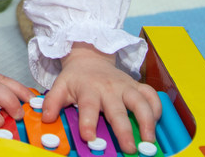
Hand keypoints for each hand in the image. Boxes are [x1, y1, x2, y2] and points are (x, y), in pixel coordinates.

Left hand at [41, 42, 161, 151]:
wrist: (90, 57)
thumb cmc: (77, 78)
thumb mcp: (60, 86)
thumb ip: (52, 102)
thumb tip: (47, 118)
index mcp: (89, 90)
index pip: (89, 106)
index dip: (88, 122)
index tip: (89, 137)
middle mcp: (109, 88)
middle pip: (118, 109)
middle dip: (124, 129)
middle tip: (129, 148)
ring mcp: (125, 87)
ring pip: (140, 102)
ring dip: (147, 120)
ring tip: (149, 140)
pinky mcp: (137, 86)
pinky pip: (151, 95)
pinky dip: (157, 107)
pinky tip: (157, 122)